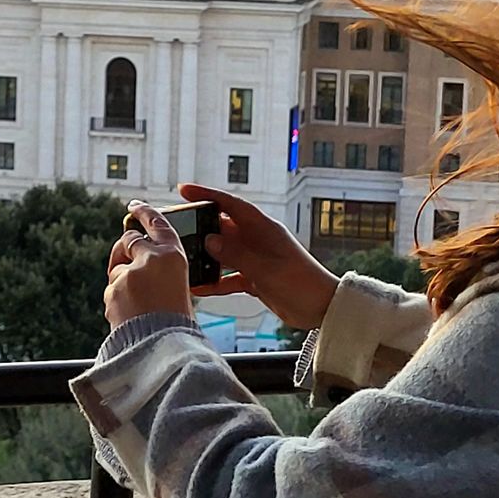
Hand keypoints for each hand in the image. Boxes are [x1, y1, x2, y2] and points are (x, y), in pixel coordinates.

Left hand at [104, 200, 193, 328]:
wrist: (164, 347)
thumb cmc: (178, 322)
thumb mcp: (180, 288)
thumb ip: (162, 271)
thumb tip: (142, 265)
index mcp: (173, 256)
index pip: (157, 223)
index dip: (144, 211)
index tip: (134, 205)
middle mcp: (150, 259)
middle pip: (129, 239)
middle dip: (126, 248)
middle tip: (128, 261)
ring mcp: (128, 274)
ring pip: (117, 268)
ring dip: (122, 279)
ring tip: (138, 303)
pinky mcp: (113, 289)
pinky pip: (111, 289)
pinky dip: (118, 299)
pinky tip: (131, 314)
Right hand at [179, 183, 337, 331]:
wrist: (322, 307)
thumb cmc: (302, 282)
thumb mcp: (266, 268)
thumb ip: (236, 254)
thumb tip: (208, 239)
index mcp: (263, 228)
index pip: (230, 204)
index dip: (207, 194)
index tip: (183, 190)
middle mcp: (257, 240)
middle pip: (222, 227)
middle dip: (200, 226)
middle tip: (176, 228)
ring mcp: (256, 258)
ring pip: (224, 252)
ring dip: (206, 256)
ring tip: (183, 258)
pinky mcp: (256, 278)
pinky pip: (229, 276)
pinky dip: (215, 281)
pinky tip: (199, 287)